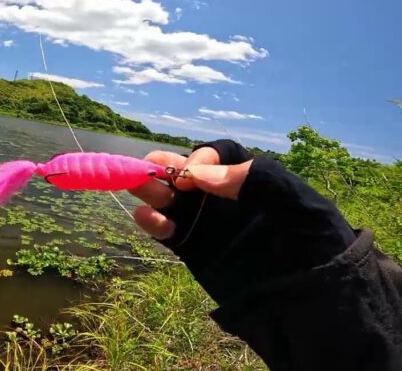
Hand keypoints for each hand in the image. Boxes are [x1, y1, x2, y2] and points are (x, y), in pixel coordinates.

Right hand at [128, 140, 356, 302]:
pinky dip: (150, 221)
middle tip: (148, 172)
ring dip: (151, 190)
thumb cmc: (314, 246)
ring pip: (168, 198)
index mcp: (252, 179)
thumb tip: (200, 173)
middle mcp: (224, 197)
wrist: (315, 302)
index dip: (199, 158)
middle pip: (184, 171)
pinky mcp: (192, 249)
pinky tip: (146, 217)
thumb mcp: (298, 205)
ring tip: (142, 190)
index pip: (216, 155)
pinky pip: (165, 230)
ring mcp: (206, 223)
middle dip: (163, 166)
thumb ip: (256, 180)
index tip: (189, 176)